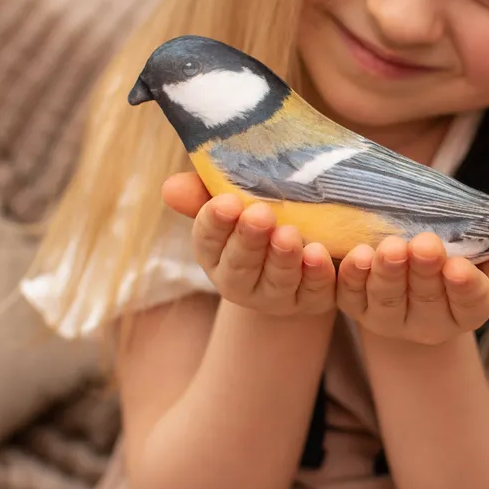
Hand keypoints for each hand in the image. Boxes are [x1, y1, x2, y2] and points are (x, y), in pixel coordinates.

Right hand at [162, 173, 335, 315]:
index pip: (207, 239)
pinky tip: (318, 255)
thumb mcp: (237, 199)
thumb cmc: (262, 214)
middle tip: (260, 215)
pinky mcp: (311, 301)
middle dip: (249, 240)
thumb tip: (170, 188)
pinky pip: (314, 291)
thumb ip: (205, 190)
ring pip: (277, 281)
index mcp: (215, 252)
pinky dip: (317, 274)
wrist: (307, 246)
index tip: (227, 202)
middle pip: (239, 265)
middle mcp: (240, 280)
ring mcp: (276, 295)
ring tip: (289, 235)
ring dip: (282, 258)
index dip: (215, 222)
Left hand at [334, 232, 488, 345]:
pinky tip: (357, 255)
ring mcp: (388, 318)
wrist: (412, 261)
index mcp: (465, 312)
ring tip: (391, 247)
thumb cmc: (455, 256)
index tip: (458, 266)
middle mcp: (427, 323)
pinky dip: (351, 276)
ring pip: (388, 299)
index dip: (465, 286)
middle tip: (425, 245)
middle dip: (425, 272)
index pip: (470, 303)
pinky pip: (350, 295)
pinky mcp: (356, 307)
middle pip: (427, 300)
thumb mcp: (486, 259)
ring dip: (388, 273)